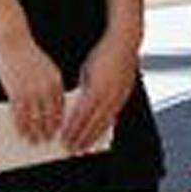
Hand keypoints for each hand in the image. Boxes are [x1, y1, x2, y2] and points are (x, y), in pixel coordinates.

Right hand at [0, 34, 64, 143]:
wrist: (15, 44)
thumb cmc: (31, 57)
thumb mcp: (48, 69)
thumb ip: (51, 85)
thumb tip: (51, 106)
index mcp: (56, 81)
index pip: (61, 106)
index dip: (59, 121)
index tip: (59, 132)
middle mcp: (45, 87)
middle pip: (49, 115)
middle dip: (48, 130)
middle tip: (47, 141)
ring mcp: (30, 91)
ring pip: (34, 118)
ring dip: (34, 132)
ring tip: (34, 141)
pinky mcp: (16, 93)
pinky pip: (19, 115)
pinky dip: (21, 126)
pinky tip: (22, 134)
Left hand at [61, 34, 138, 154]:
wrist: (124, 43)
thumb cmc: (103, 53)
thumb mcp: (86, 70)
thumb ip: (82, 89)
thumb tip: (75, 104)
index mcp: (96, 89)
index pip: (81, 115)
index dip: (73, 129)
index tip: (64, 139)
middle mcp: (109, 95)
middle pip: (93, 123)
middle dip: (82, 137)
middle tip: (72, 148)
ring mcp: (119, 96)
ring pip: (105, 122)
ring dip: (94, 136)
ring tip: (85, 146)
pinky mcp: (126, 95)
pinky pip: (115, 115)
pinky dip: (106, 127)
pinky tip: (101, 132)